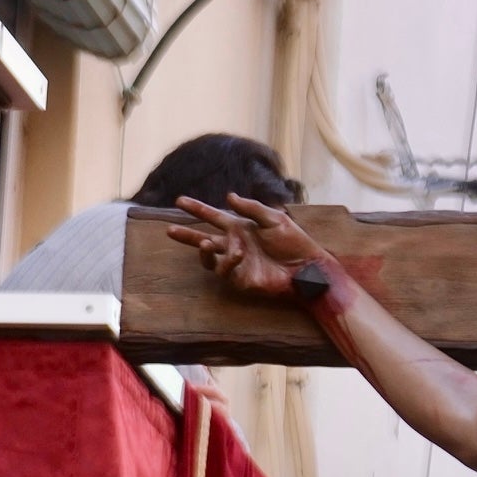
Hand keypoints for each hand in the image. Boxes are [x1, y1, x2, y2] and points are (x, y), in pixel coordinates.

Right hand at [164, 195, 329, 300]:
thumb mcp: (274, 218)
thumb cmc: (294, 242)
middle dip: (187, 236)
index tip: (180, 201)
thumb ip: (251, 208)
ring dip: (205, 251)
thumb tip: (228, 197)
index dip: (197, 209)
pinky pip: (225, 271)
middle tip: (170, 230)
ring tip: (207, 243)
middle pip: (204, 240)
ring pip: (209, 259)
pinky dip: (228, 262)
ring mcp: (236, 264)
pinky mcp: (241, 280)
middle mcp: (235, 245)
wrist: (306, 267)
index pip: (214, 217)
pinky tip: (238, 254)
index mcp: (241, 228)